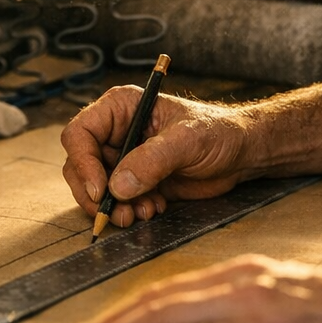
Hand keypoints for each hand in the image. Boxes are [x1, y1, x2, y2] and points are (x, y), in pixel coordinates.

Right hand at [60, 88, 248, 226]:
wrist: (241, 154)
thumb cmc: (218, 131)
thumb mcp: (187, 140)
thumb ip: (152, 159)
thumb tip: (118, 185)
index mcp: (121, 108)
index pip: (80, 134)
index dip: (83, 162)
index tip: (101, 190)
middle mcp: (116, 132)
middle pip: (80, 165)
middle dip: (96, 194)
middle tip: (117, 213)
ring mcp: (124, 158)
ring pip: (96, 187)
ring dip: (114, 206)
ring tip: (143, 213)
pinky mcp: (136, 181)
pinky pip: (117, 200)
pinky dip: (129, 210)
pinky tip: (154, 208)